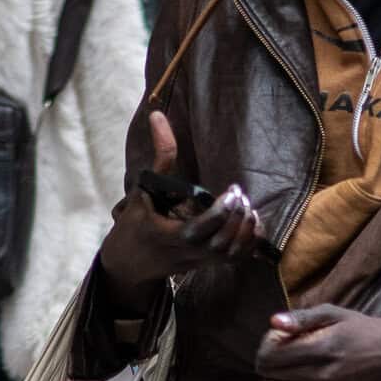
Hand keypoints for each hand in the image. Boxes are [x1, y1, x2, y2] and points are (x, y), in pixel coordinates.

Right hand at [98, 111, 262, 312]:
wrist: (129, 263)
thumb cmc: (135, 222)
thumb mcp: (144, 188)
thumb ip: (160, 156)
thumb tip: (158, 115)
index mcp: (167, 235)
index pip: (198, 230)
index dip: (221, 212)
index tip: (232, 190)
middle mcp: (185, 251)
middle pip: (219, 244)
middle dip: (236, 218)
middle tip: (240, 195)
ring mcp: (198, 262)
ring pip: (230, 255)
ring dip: (245, 231)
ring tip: (247, 207)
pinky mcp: (207, 265)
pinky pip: (235, 259)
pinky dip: (249, 242)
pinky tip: (251, 221)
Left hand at [255, 304, 380, 380]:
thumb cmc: (358, 329)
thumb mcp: (332, 313)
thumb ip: (301, 318)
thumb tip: (273, 322)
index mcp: (322, 348)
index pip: (272, 357)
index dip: (264, 348)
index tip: (272, 341)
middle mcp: (322, 376)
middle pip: (271, 377)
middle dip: (266, 364)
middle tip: (276, 353)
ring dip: (273, 380)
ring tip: (284, 367)